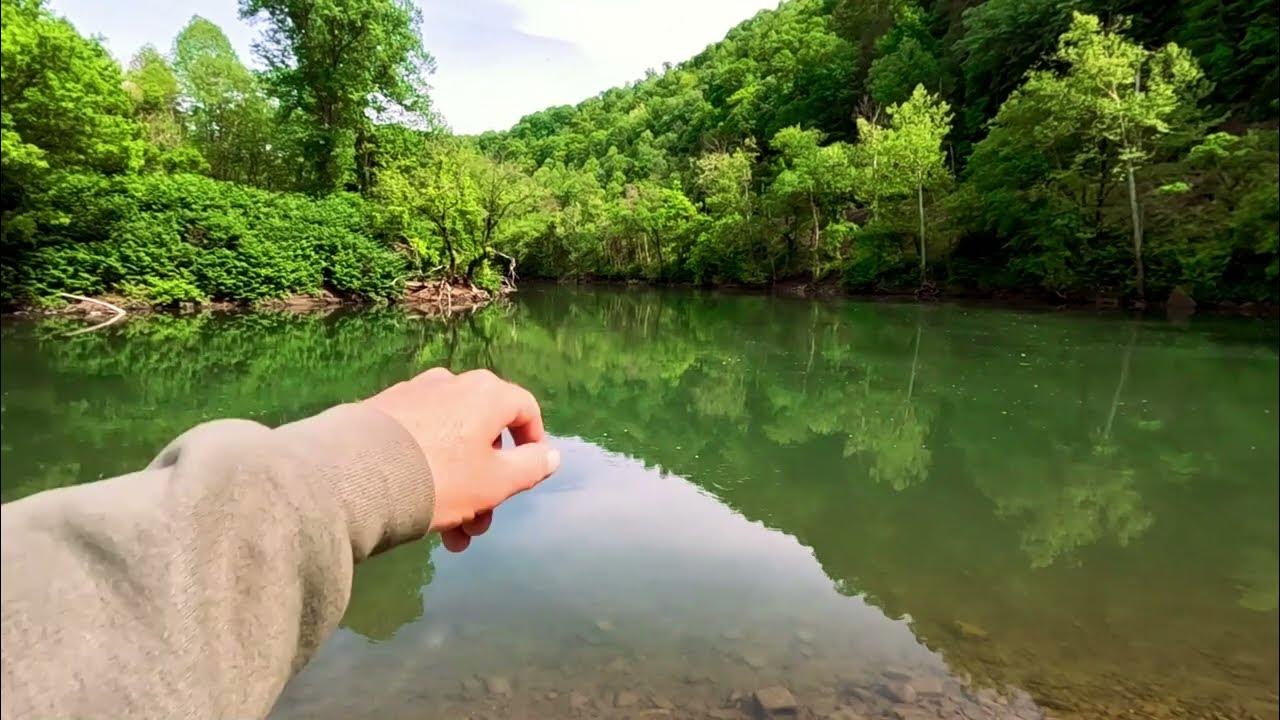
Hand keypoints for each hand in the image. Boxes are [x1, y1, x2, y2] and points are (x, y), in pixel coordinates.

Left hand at [363, 368, 559, 551]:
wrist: (357, 476)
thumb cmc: (441, 478)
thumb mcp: (496, 482)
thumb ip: (531, 467)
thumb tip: (550, 455)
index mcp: (486, 393)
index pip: (525, 409)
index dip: (533, 443)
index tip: (528, 475)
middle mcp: (452, 384)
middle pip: (485, 434)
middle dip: (488, 485)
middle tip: (478, 524)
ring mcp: (414, 395)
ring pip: (451, 443)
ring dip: (459, 488)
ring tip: (448, 534)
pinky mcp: (381, 411)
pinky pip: (420, 440)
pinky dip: (429, 471)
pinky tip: (417, 510)